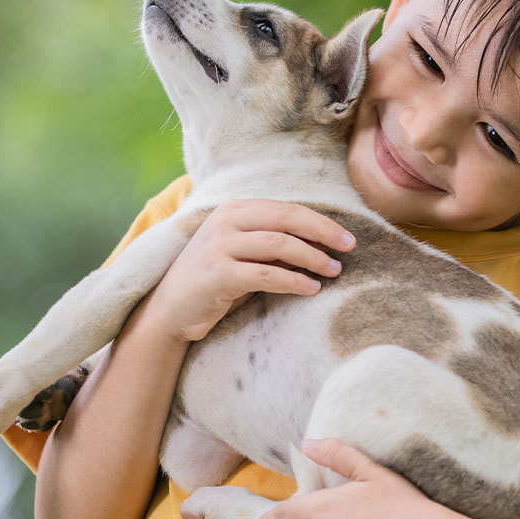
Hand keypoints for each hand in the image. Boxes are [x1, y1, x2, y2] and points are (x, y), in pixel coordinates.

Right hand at [144, 200, 354, 342]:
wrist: (169, 310)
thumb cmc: (213, 281)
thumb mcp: (243, 254)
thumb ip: (273, 244)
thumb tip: (322, 246)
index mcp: (233, 209)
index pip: (286, 208)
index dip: (319, 221)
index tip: (346, 237)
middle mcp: (225, 221)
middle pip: (286, 219)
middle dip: (323, 233)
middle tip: (349, 247)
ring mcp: (219, 246)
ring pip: (279, 245)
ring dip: (312, 258)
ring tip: (333, 270)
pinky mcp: (218, 274)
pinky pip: (266, 275)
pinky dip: (293, 281)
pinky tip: (311, 288)